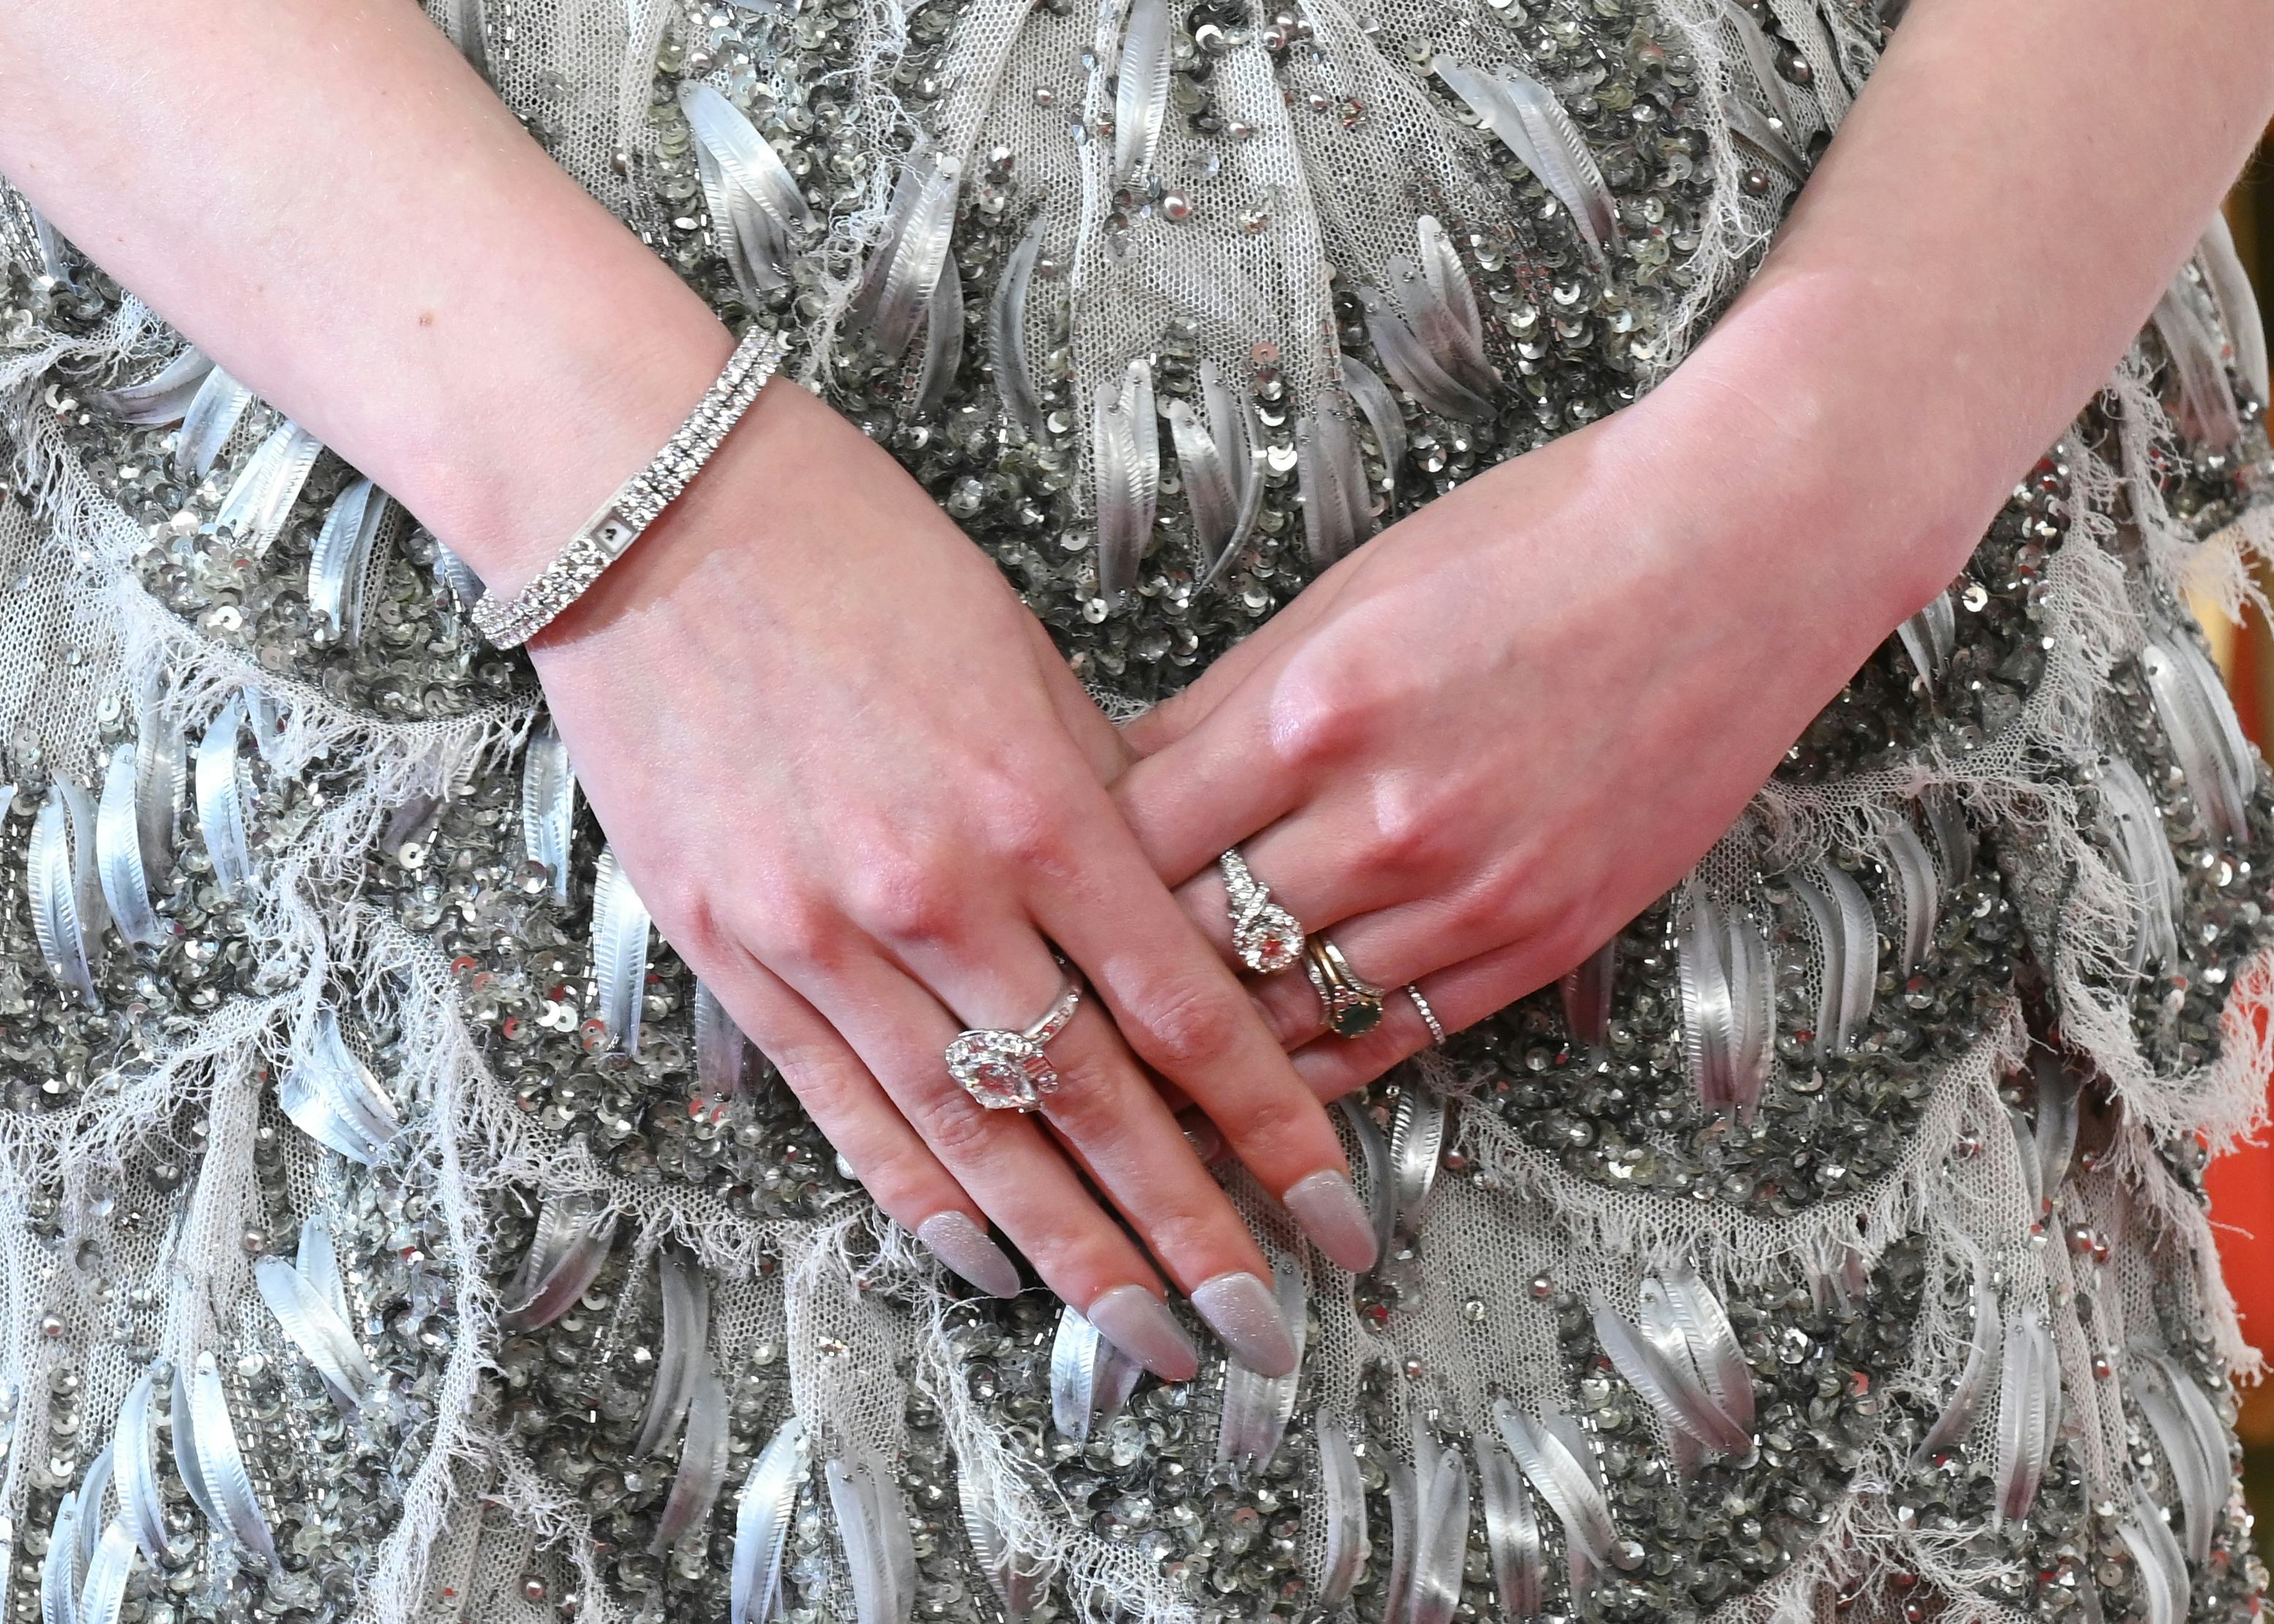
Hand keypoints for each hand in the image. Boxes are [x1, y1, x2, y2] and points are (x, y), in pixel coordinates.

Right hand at [527, 378, 1377, 1378]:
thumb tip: (1168, 915)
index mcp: (1040, 806)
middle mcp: (941, 893)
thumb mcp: (1023, 659)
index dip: (1270, 1128)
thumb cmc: (860, 557)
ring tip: (1145, 1340)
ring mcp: (825, 934)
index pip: (1188, 1013)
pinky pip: (843, 1107)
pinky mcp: (732, 950)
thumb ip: (1099, 802)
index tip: (1333, 1211)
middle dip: (1189, 1233)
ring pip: (971, 1135)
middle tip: (1261, 1335)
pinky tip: (986, 1267)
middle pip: (1094, 1106)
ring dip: (1070, 1252)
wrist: (652, 512)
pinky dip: (919, 1199)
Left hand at [1114, 366, 1970, 1101]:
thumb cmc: (1540, 542)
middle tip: (1053, 1012)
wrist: (1738, 550)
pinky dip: (1316, 1071)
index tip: (1030, 908)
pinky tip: (1258, 1092)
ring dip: (1203, 1047)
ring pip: (1286, 1012)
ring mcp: (1473, 892)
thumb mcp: (1352, 588)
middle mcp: (1387, 817)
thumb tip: (1120, 776)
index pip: (1137, 840)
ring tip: (1127, 1079)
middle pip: (1194, 940)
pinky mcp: (1545, 940)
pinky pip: (1397, 1040)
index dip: (1069, 882)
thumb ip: (1229, 699)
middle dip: (1115, 977)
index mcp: (1317, 710)